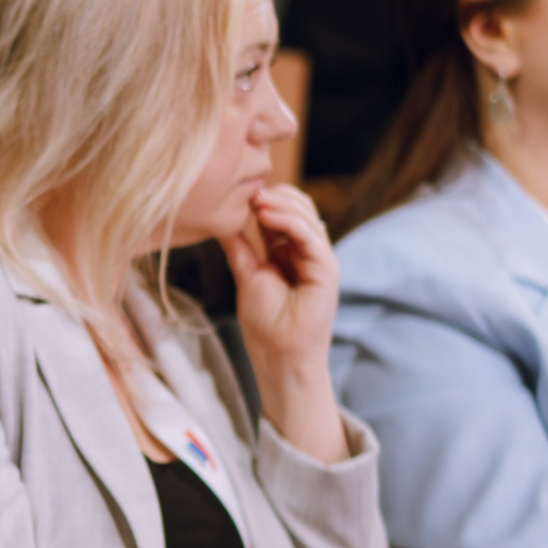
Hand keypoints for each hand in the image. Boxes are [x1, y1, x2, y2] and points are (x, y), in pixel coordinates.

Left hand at [222, 184, 344, 462]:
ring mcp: (319, 259)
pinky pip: (311, 236)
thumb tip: (221, 223)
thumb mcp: (246, 275)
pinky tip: (266, 215)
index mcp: (289, 252)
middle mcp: (307, 252)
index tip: (238, 191)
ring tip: (255, 200)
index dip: (264, 199)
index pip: (282, 213)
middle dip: (275, 195)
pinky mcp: (327, 269)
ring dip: (280, 204)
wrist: (278, 356)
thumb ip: (239, 248)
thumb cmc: (265, 324)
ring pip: (307, 217)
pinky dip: (289, 221)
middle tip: (248, 190)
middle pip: (299, 208)